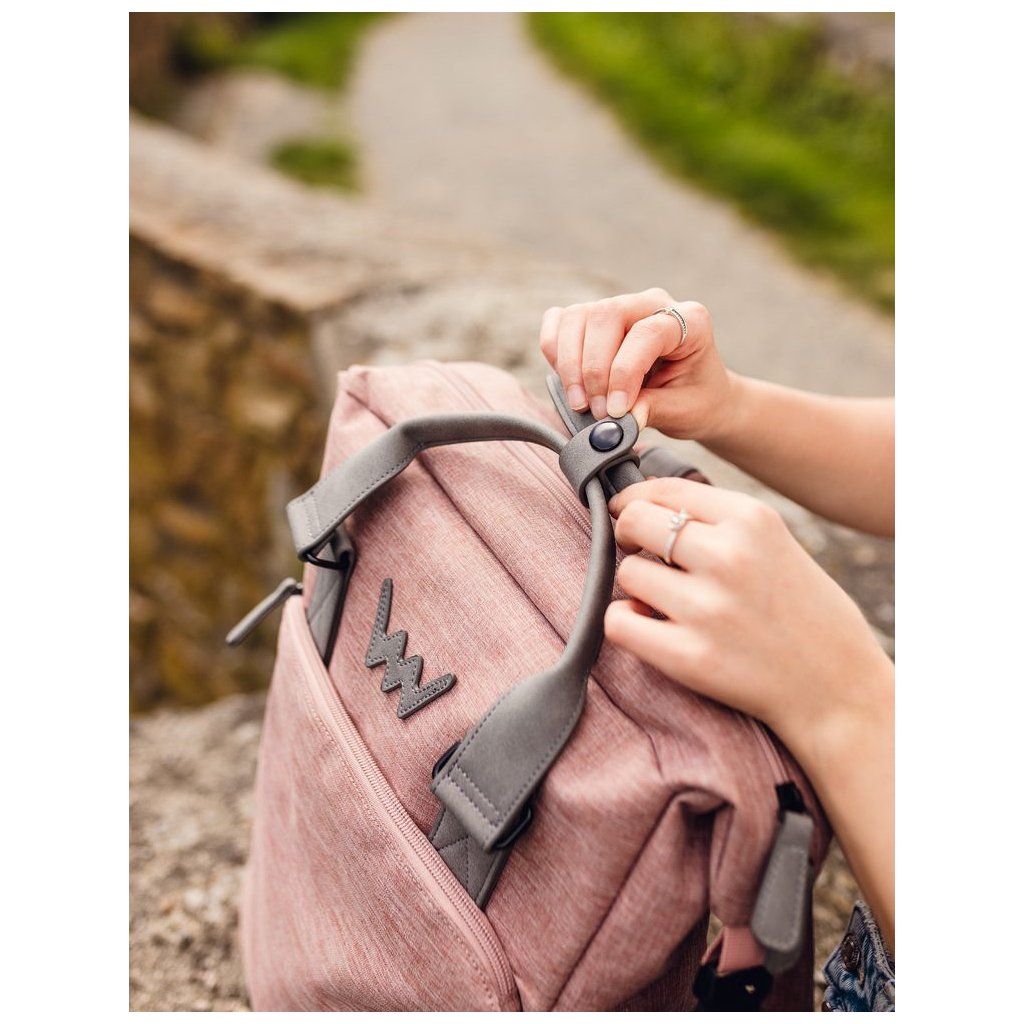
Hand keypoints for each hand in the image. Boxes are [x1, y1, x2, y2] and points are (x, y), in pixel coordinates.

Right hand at [539, 287, 733, 437]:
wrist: (697, 394)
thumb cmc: (697, 399)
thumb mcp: (684, 410)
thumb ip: (651, 411)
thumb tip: (613, 420)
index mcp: (689, 320)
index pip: (645, 333)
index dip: (623, 373)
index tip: (615, 411)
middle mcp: (652, 303)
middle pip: (605, 316)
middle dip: (592, 370)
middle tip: (597, 411)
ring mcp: (621, 306)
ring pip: (577, 317)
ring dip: (569, 364)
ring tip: (581, 404)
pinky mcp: (594, 319)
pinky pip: (561, 321)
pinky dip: (555, 350)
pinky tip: (569, 382)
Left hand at [605, 477, 892, 759]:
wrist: (838, 689)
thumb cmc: (802, 612)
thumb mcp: (774, 544)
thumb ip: (716, 520)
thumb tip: (640, 494)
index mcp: (752, 519)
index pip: (663, 489)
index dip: (634, 500)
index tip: (628, 512)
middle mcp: (729, 556)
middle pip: (635, 522)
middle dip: (628, 536)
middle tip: (641, 554)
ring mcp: (707, 607)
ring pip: (626, 573)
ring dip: (638, 587)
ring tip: (666, 601)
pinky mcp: (689, 656)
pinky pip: (618, 621)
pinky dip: (626, 623)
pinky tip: (651, 628)